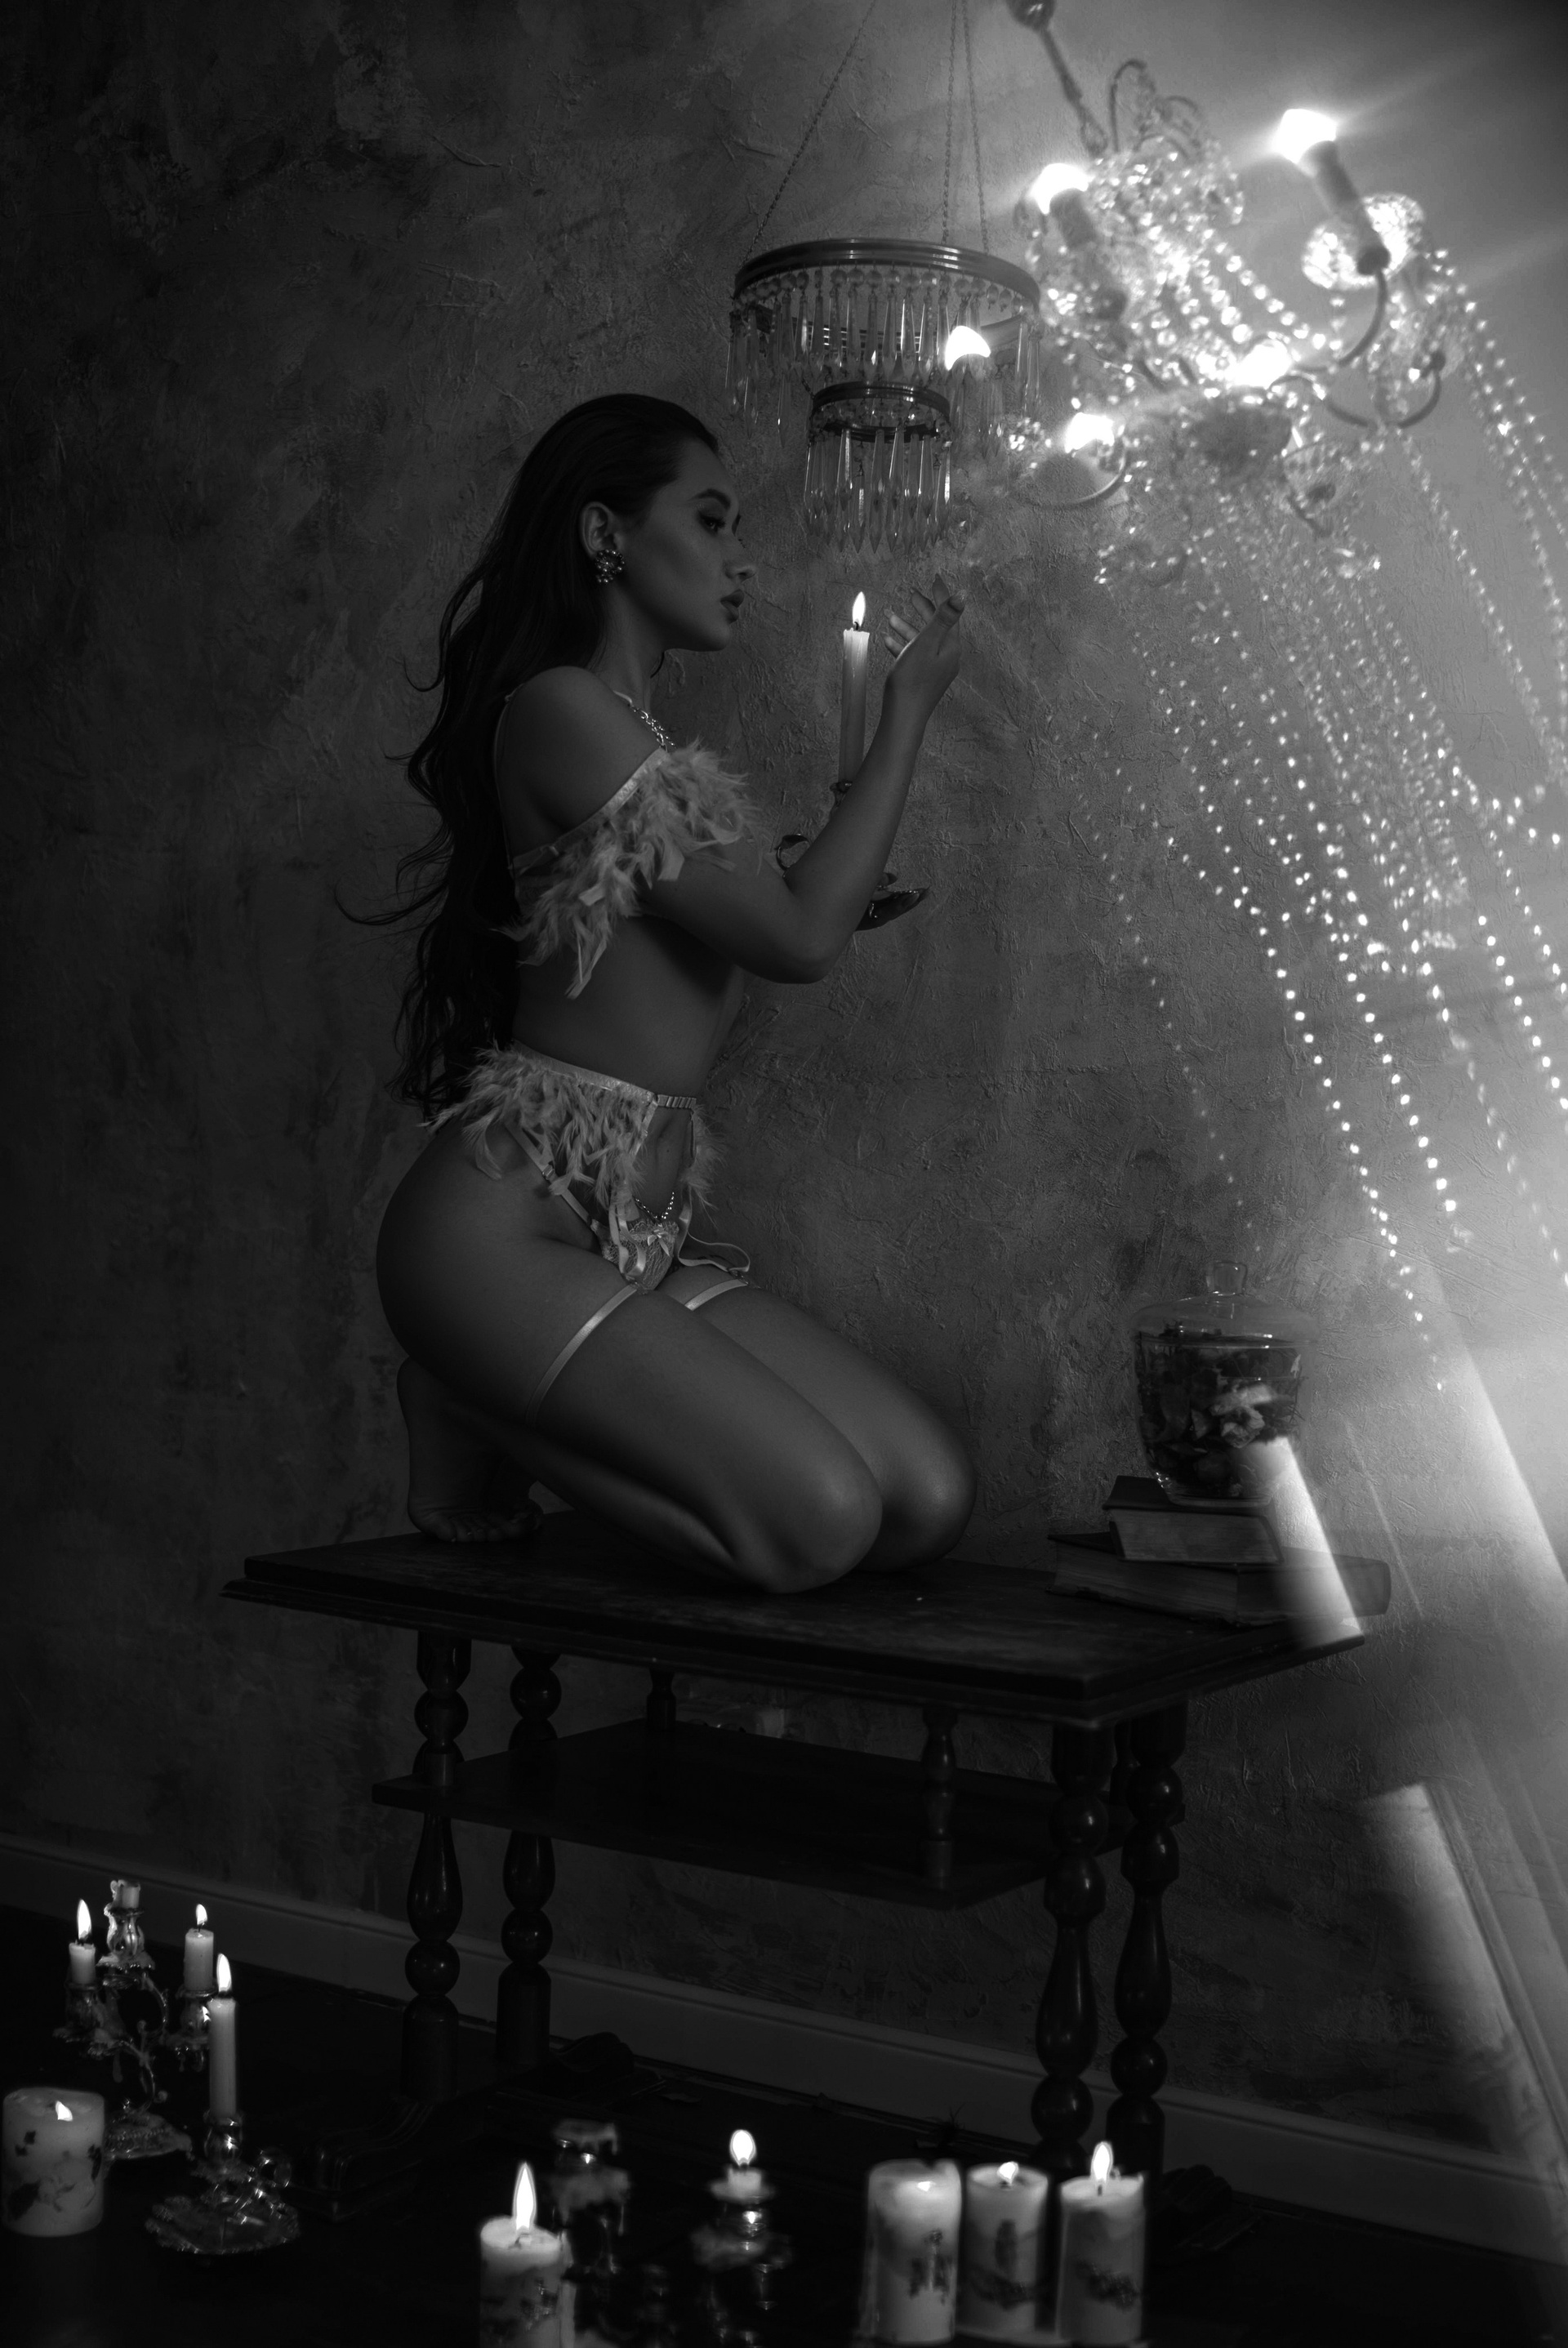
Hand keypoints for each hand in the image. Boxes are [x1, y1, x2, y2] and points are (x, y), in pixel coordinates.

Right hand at [882, 573, 965, 723]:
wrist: (903, 717)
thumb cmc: (912, 680)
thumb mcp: (926, 644)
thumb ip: (944, 618)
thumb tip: (962, 594)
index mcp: (951, 646)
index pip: (949, 613)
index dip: (941, 594)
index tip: (935, 577)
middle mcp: (947, 657)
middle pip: (936, 625)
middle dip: (923, 608)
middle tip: (911, 592)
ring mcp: (936, 668)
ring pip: (922, 640)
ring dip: (906, 625)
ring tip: (890, 615)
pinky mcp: (924, 678)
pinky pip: (914, 655)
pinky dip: (902, 645)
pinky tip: (887, 640)